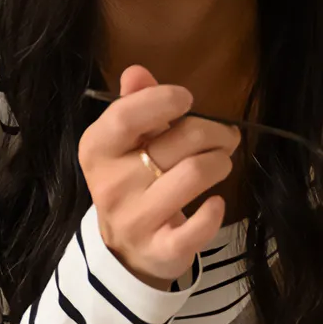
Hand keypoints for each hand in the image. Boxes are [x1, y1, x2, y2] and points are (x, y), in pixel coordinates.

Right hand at [78, 65, 239, 288]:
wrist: (123, 251)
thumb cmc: (132, 182)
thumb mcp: (125, 142)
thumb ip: (134, 104)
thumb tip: (137, 72)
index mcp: (97, 150)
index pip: (126, 116)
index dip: (162, 100)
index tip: (187, 99)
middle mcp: (111, 184)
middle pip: (179, 140)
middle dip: (215, 131)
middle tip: (225, 136)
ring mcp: (134, 219)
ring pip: (195, 173)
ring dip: (220, 162)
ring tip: (221, 162)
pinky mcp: (160, 249)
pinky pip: (199, 226)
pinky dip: (215, 210)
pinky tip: (215, 203)